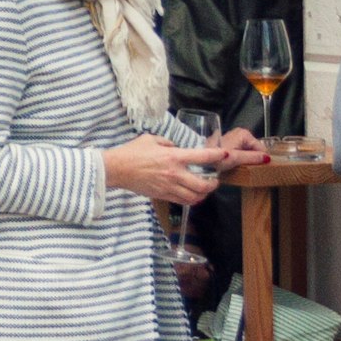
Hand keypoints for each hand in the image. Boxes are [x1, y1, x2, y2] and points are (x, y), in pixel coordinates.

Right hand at [104, 135, 222, 206]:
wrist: (116, 169)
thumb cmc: (132, 152)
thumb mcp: (151, 139)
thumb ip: (168, 143)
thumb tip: (176, 147)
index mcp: (174, 157)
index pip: (203, 157)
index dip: (217, 156)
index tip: (224, 155)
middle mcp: (175, 174)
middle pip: (203, 185)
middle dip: (213, 184)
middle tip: (214, 180)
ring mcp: (169, 187)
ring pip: (195, 197)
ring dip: (203, 194)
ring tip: (204, 189)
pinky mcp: (162, 195)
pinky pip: (182, 201)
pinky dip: (191, 200)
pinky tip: (191, 195)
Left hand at [205, 127, 273, 166]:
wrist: (197, 159)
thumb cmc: (215, 157)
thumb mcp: (236, 158)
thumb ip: (253, 158)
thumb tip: (268, 158)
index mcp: (244, 134)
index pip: (261, 148)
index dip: (261, 160)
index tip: (259, 170)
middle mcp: (240, 134)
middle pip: (254, 150)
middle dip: (253, 160)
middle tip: (249, 171)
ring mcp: (234, 140)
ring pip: (247, 153)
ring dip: (246, 162)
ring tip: (243, 171)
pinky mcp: (228, 147)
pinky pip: (240, 154)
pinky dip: (240, 161)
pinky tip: (236, 168)